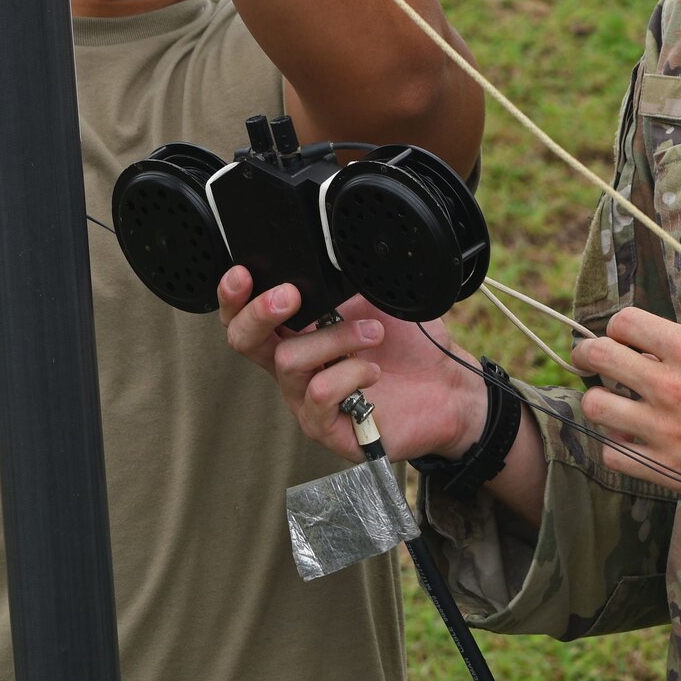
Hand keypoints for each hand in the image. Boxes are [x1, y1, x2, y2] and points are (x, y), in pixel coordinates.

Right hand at [217, 268, 487, 464]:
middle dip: (260, 312)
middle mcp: (294, 367)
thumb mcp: (373, 299)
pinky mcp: (328, 429)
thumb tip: (328, 252)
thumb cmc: (407, 344)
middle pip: (244, 341)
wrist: (447, 386)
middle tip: (290, 295)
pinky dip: (350, 373)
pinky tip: (373, 370)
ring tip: (373, 333)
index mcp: (296, 332)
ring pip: (291, 362)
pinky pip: (320, 395)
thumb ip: (342, 282)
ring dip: (335, 338)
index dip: (233, 297)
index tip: (243, 274)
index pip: (244, 316)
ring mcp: (306, 400)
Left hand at [572, 307, 680, 526]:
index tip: (616, 338)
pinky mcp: (664, 468)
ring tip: (613, 407)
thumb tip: (666, 358)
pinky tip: (632, 444)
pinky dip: (617, 447)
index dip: (616, 329)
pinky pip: (612, 452)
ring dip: (600, 404)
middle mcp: (671, 385)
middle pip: (598, 356)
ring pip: (594, 405)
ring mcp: (663, 429)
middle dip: (588, 356)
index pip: (626, 322)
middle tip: (590, 362)